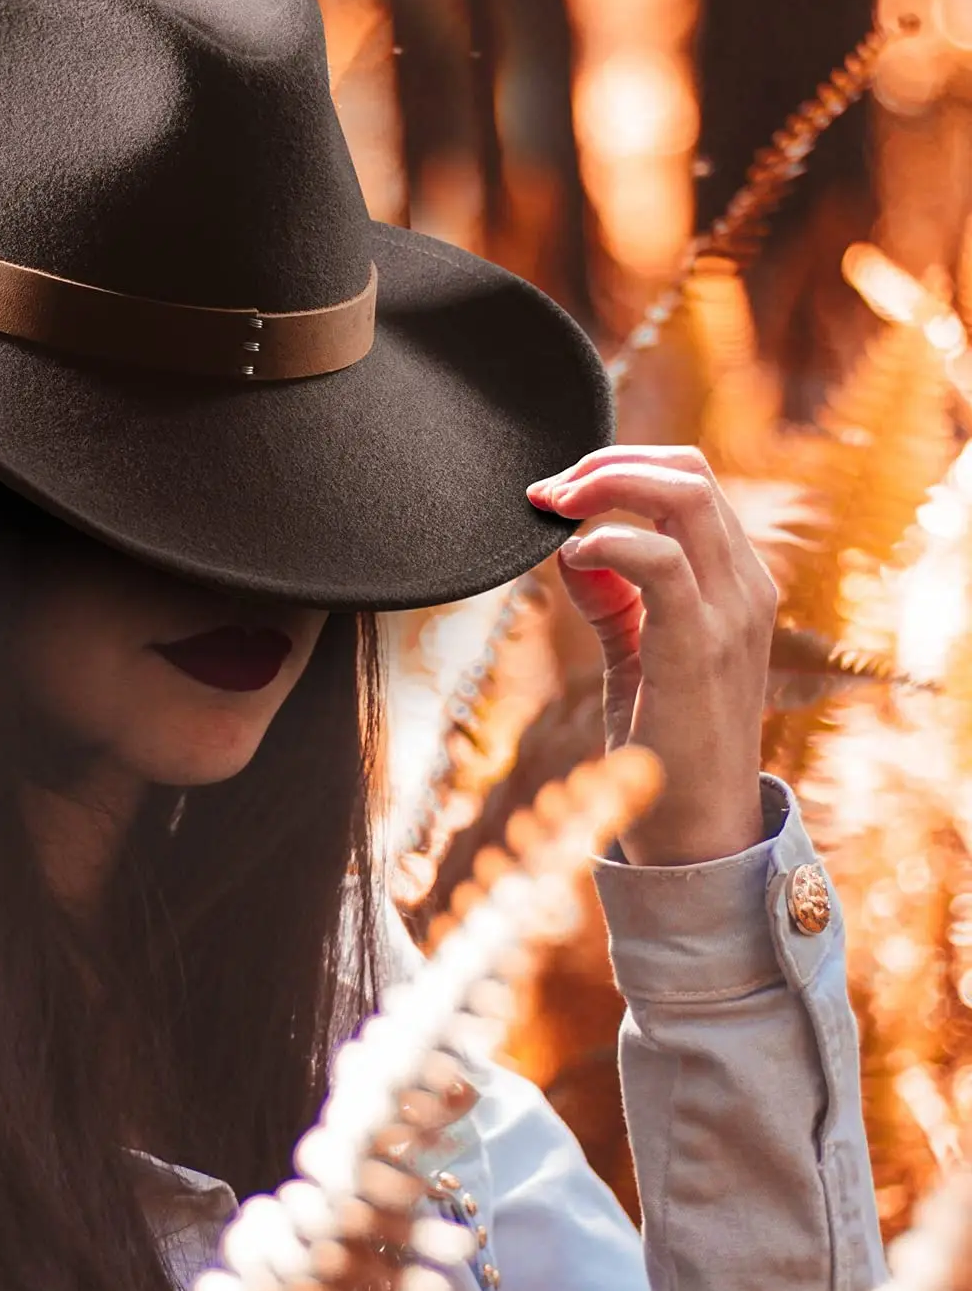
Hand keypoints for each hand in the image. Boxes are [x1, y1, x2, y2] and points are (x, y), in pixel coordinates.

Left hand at [526, 446, 776, 866]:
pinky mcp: (700, 645)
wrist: (697, 827)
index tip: (557, 491)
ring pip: (683, 495)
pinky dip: (608, 542)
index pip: (689, 480)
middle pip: (688, 470)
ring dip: (604, 486)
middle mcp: (744, 585)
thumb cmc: (669, 744)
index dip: (619, 467)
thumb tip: (569, 550)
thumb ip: (610, 600)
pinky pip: (660, 561)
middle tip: (547, 492)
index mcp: (734, 581)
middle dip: (606, 463)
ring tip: (552, 509)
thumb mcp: (635, 654)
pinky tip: (570, 559)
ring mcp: (731, 612)